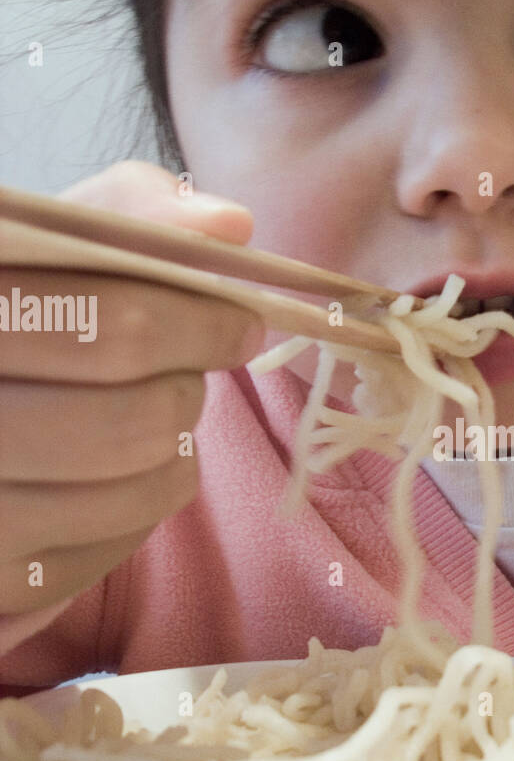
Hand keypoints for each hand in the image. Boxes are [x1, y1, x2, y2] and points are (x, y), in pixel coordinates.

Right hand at [0, 161, 264, 614]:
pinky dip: (139, 505)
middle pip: (133, 420)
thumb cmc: (10, 311)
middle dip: (186, 392)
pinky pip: (111, 548)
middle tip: (188, 375)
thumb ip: (126, 212)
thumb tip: (230, 226)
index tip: (243, 321)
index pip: (116, 325)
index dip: (203, 325)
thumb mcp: (42, 242)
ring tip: (152, 417)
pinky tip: (112, 470)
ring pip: (132, 489)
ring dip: (176, 449)